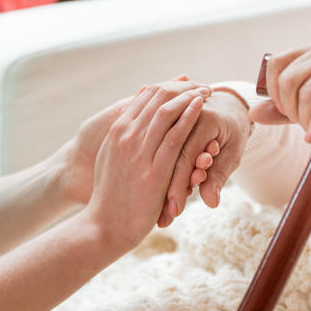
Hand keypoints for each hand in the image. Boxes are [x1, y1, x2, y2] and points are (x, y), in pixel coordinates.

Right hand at [53, 77, 212, 206]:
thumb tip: (134, 120)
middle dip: (183, 87)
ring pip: (167, 112)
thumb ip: (122, 138)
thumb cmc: (111, 196)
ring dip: (190, 97)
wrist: (104, 226)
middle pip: (157, 97)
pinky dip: (190, 117)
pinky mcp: (154, 171)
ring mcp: (138, 152)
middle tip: (201, 84)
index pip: (145, 95)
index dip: (169, 86)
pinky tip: (202, 108)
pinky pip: (176, 136)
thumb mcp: (112, 159)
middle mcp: (126, 136)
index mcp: (117, 132)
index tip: (186, 84)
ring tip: (207, 91)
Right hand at [159, 89, 251, 226]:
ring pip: (162, 156)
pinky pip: (161, 150)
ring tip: (163, 213)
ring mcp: (174, 116)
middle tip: (165, 218)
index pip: (187, 155)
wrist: (228, 104)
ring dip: (163, 187)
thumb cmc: (232, 132)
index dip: (181, 184)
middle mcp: (185, 114)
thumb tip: (211, 202)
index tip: (176, 210)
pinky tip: (161, 198)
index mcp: (205, 117)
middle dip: (168, 191)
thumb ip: (218, 176)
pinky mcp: (166, 123)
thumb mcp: (231, 154)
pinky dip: (162, 174)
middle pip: (170, 158)